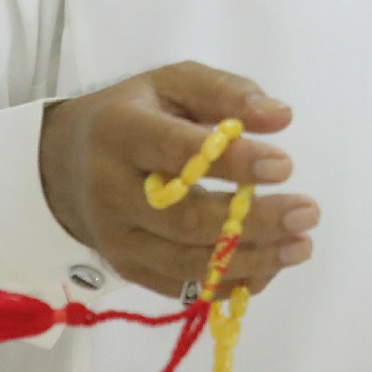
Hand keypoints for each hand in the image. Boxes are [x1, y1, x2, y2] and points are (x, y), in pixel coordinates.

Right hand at [38, 61, 316, 299]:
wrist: (63, 163)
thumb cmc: (133, 114)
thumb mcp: (170, 84)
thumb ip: (225, 92)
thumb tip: (280, 116)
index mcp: (122, 132)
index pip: (179, 153)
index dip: (234, 162)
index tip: (286, 165)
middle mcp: (112, 191)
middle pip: (186, 219)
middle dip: (254, 221)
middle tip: (308, 212)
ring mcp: (117, 238)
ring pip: (187, 263)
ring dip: (252, 260)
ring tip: (300, 246)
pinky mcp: (127, 268)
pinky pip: (182, 288)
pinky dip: (229, 283)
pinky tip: (269, 267)